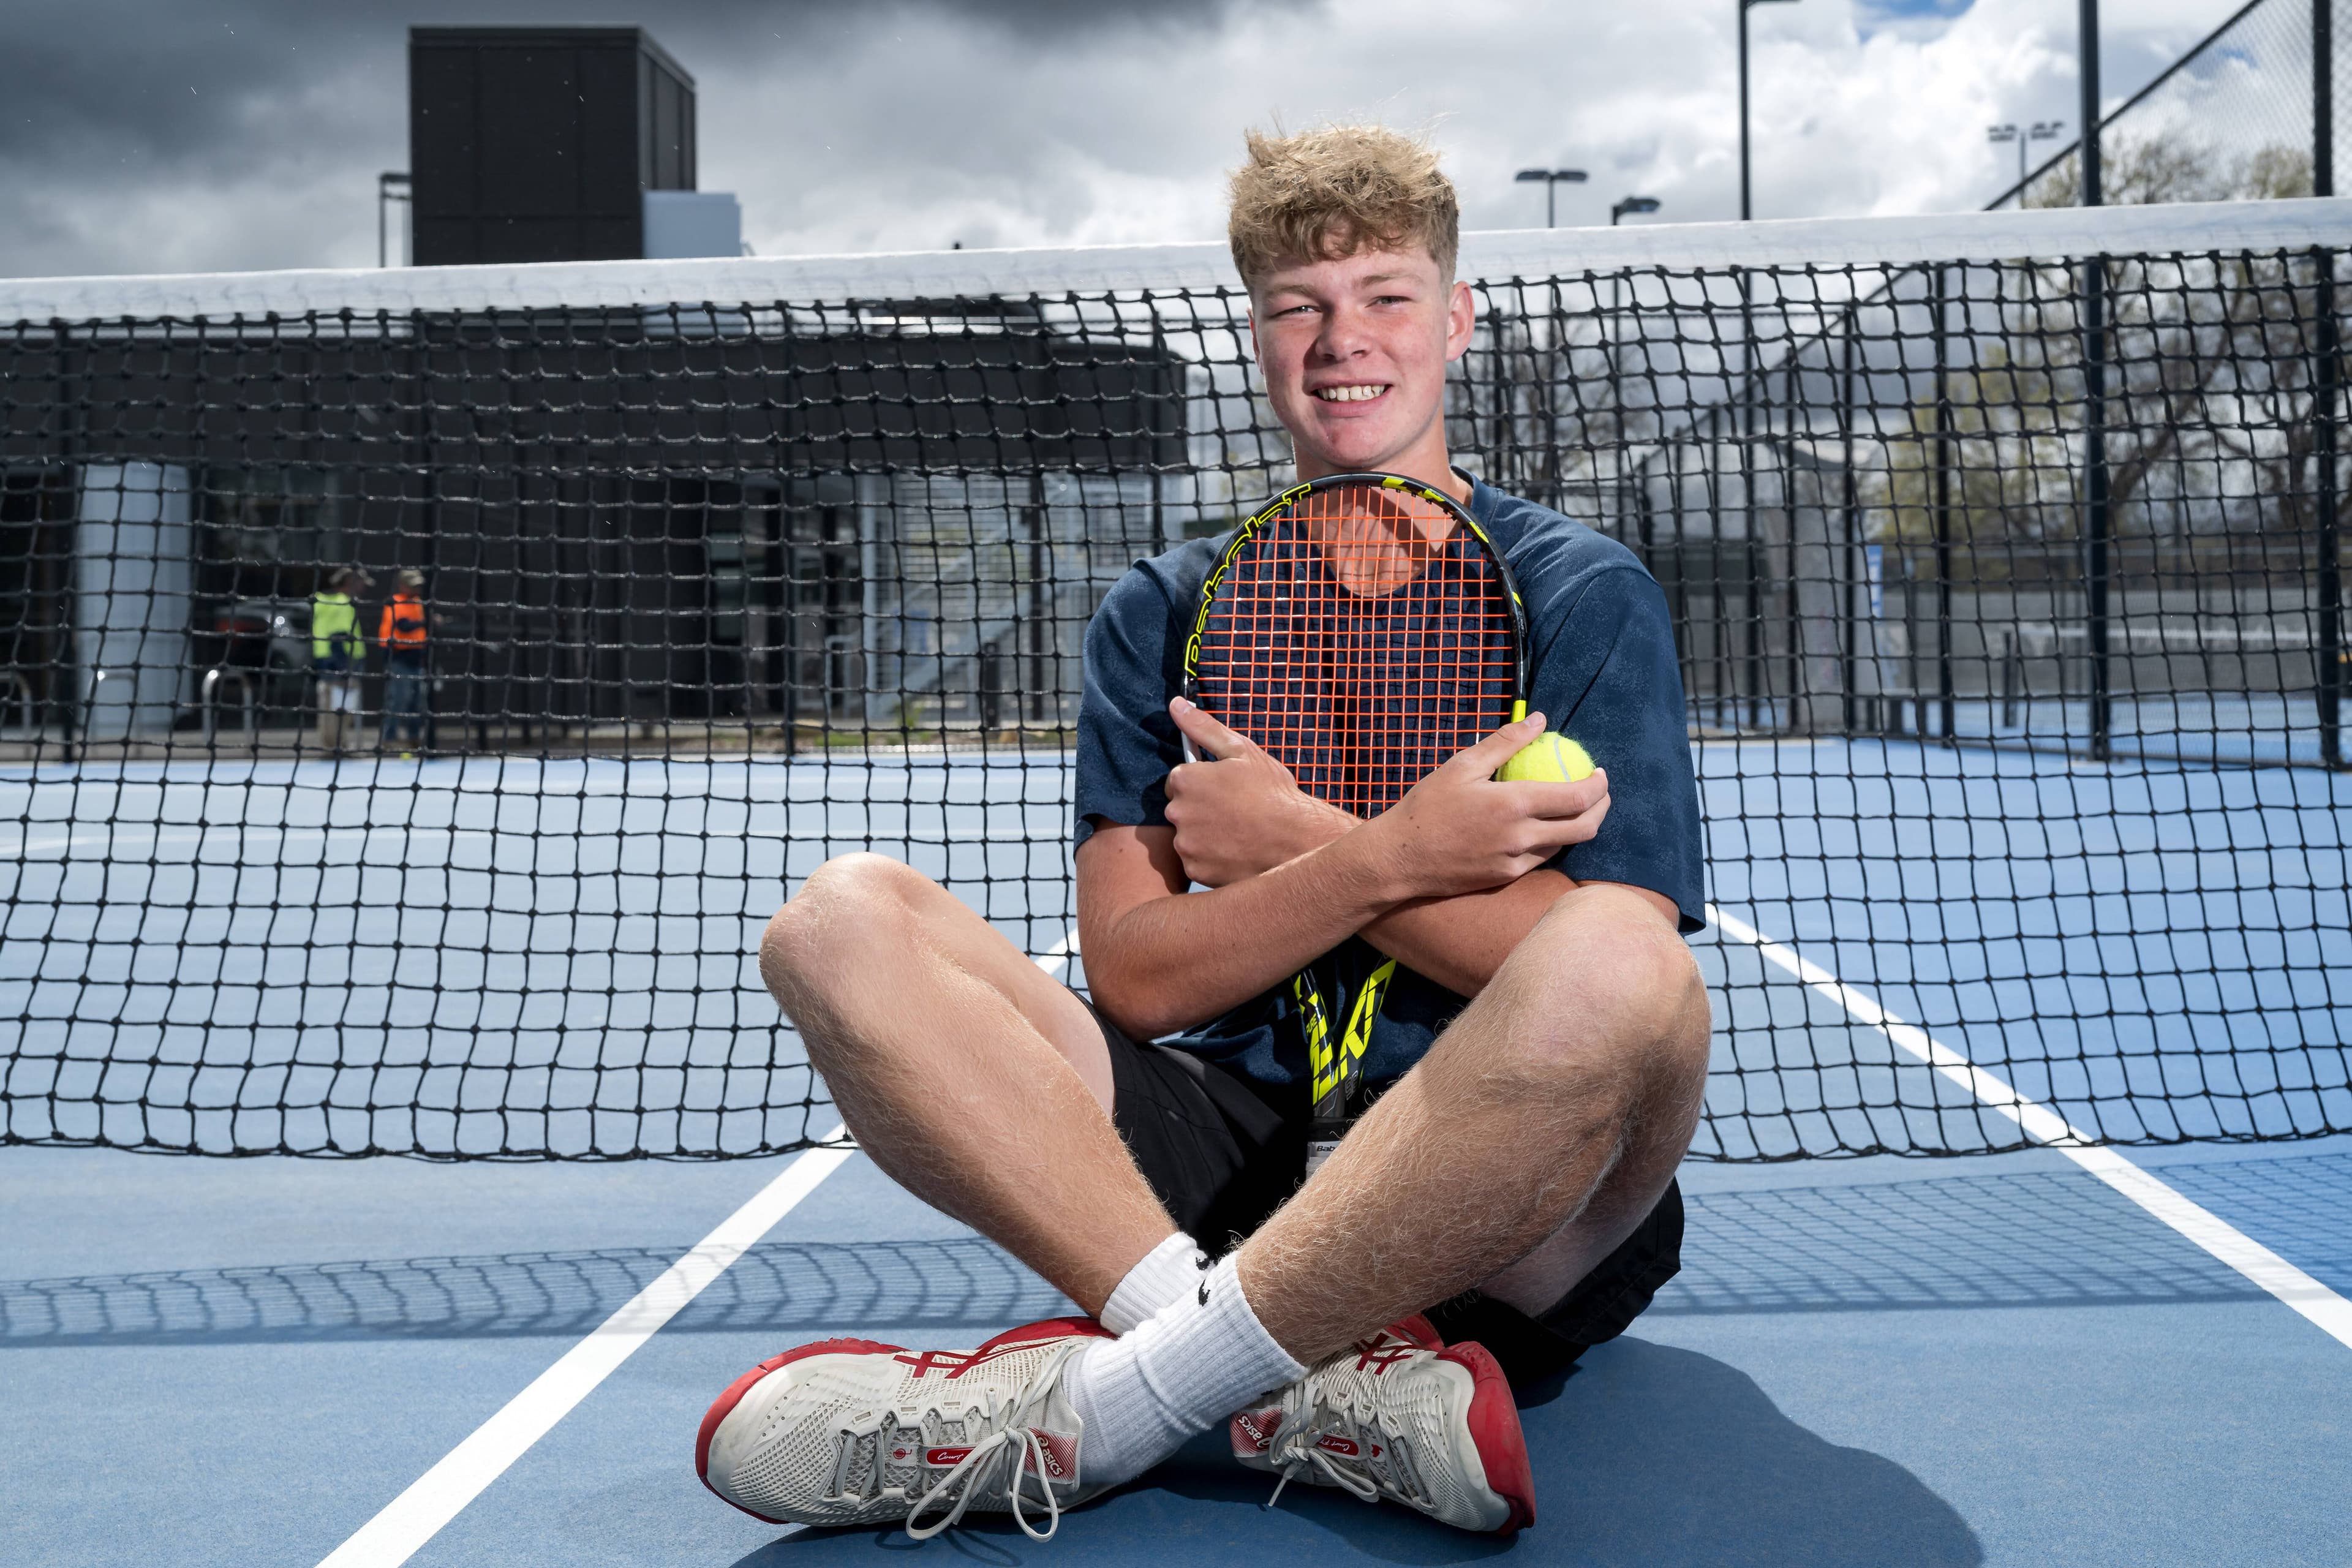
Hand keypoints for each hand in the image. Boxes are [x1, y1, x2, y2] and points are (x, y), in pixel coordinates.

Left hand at [1163, 698, 1351, 886]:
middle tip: (1235, 812)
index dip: (1202, 784)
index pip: (1179, 780)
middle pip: (1181, 808)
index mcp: (1186, 779)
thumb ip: (1204, 728)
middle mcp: (1178, 812)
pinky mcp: (1196, 870)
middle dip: (1201, 809)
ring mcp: (1186, 844)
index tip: (1224, 790)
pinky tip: (1236, 851)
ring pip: (1188, 836)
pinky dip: (1212, 858)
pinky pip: (1197, 861)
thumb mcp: (1242, 751)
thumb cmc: (1273, 793)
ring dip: (1205, 835)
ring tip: (1238, 833)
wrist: (1298, 840)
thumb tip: (1176, 704)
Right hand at [1356, 712, 1609, 901]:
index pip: (1577, 798)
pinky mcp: (1506, 877)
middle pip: (1584, 828)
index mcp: (1514, 805)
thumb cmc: (1427, 807)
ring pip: (1565, 845)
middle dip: (1602, 808)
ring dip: (1579, 825)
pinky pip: (1541, 858)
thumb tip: (1540, 720)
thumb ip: (1505, 741)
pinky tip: (1542, 826)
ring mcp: (1515, 862)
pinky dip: (1551, 840)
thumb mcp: (1462, 765)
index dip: (1598, 786)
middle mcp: (1521, 837)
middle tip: (1598, 791)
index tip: (1599, 772)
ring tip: (1573, 806)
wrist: (1400, 858)